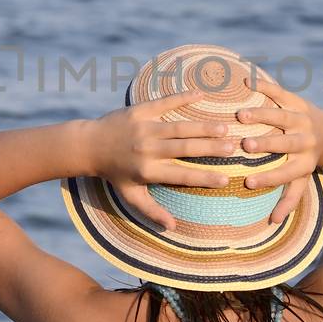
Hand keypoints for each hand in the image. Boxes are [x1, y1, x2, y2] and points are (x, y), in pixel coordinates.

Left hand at [85, 90, 237, 230]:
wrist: (89, 145)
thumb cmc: (113, 173)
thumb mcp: (130, 196)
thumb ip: (152, 210)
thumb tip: (172, 228)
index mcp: (147, 172)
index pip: (181, 176)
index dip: (204, 178)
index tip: (226, 179)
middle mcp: (147, 150)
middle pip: (184, 149)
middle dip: (210, 148)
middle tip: (233, 146)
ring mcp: (143, 128)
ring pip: (179, 127)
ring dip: (203, 126)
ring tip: (225, 127)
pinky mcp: (139, 110)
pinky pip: (164, 102)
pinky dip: (182, 98)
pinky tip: (202, 94)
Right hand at [235, 73, 322, 224]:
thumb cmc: (307, 162)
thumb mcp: (302, 181)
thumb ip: (289, 200)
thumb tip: (272, 222)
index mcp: (304, 162)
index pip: (286, 173)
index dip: (268, 179)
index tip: (247, 183)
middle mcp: (305, 141)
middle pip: (286, 143)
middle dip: (267, 145)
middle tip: (246, 146)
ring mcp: (303, 119)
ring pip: (283, 117)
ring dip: (263, 115)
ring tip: (240, 115)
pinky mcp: (298, 102)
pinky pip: (282, 93)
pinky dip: (265, 87)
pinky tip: (246, 83)